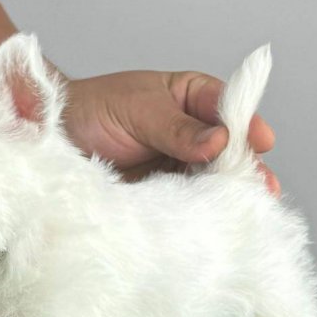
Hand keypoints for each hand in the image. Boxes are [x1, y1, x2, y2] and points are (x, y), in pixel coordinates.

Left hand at [61, 70, 279, 192]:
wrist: (53, 139)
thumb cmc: (93, 110)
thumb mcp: (138, 110)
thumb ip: (177, 128)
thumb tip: (219, 140)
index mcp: (191, 97)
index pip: (228, 107)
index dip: (247, 124)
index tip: (262, 141)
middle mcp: (194, 131)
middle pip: (230, 148)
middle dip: (247, 166)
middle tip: (263, 185)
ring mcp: (181, 163)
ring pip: (215, 177)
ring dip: (229, 191)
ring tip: (249, 208)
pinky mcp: (166, 192)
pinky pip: (191, 200)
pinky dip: (204, 209)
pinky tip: (217, 218)